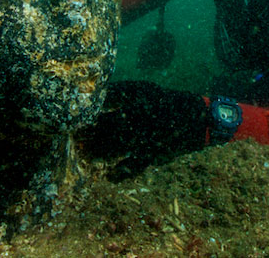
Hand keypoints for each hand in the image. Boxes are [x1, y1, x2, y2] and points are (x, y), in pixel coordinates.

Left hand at [78, 80, 208, 179]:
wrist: (194, 119)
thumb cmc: (164, 101)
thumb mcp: (142, 90)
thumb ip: (119, 91)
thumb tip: (96, 94)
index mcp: (133, 106)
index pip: (104, 114)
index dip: (88, 120)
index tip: (74, 122)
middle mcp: (137, 124)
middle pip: (106, 133)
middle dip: (89, 138)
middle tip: (75, 142)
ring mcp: (144, 141)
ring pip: (115, 150)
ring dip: (98, 154)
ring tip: (86, 156)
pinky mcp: (152, 156)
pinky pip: (133, 167)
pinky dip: (120, 174)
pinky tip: (109, 176)